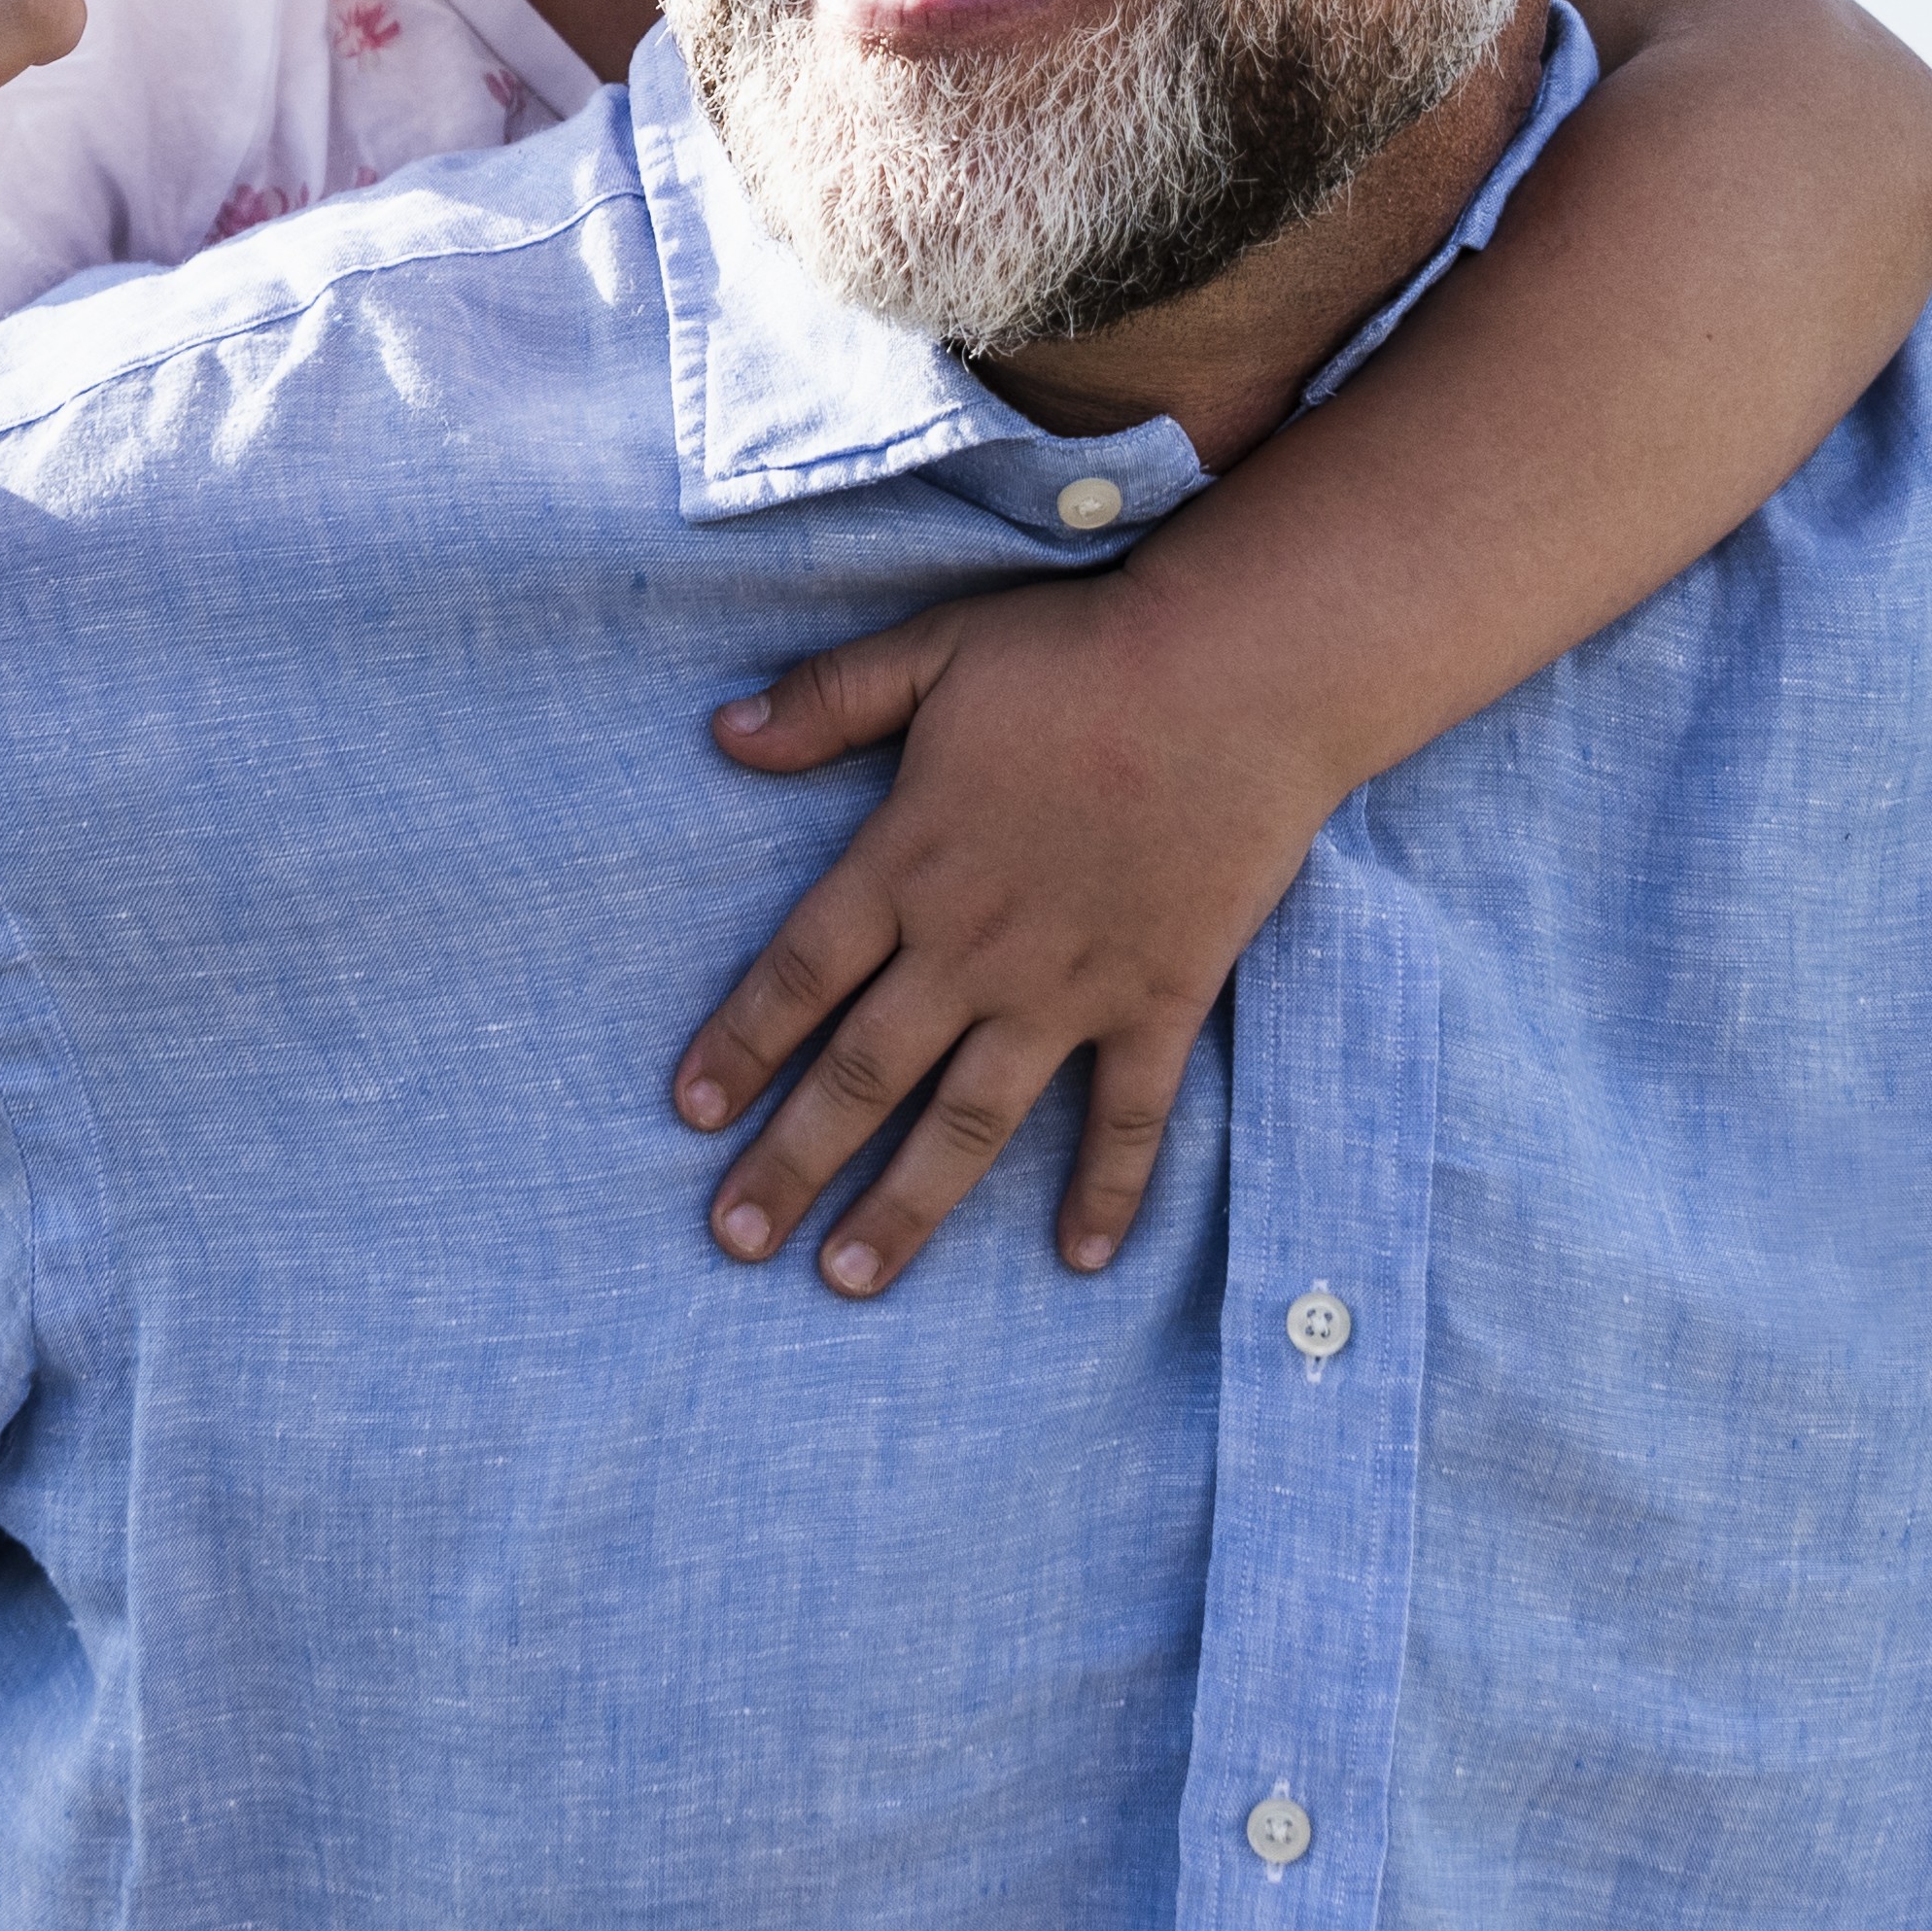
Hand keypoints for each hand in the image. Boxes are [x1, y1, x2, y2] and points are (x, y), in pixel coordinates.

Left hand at [668, 571, 1347, 1294]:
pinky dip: (1106, 1190)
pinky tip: (1080, 1257)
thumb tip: (725, 733)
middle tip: (735, 1237)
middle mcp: (973, 944)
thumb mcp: (935, 652)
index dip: (739, 1045)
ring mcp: (1068, 985)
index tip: (690, 1113)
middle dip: (791, 1163)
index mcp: (908, 861)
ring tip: (849, 1278)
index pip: (798, 974)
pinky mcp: (1160, 1000)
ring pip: (969, 1120)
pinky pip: (1127, 1117)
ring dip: (906, 1205)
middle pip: (863, 1073)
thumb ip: (830, 700)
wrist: (1241, 677)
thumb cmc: (1083, 655)